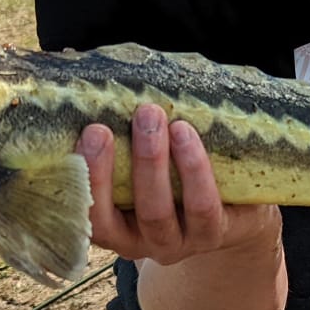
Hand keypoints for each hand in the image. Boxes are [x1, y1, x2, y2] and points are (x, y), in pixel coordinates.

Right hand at [0, 106, 278, 256]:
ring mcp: (175, 243)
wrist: (236, 204)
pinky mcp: (213, 235)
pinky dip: (192, 168)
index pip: (80, 215)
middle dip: (106, 169)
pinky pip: (201, 206)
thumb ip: (111, 129)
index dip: (79, 180)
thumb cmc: (173, 170)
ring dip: (151, 162)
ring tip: (152, 115)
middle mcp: (136, 242)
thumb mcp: (136, 157)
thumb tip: (72, 66)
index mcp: (108, 226)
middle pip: (111, 217)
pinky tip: (186, 133)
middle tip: (104, 124)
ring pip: (156, 212)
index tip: (82, 133)